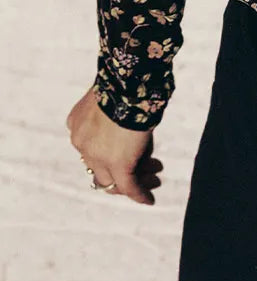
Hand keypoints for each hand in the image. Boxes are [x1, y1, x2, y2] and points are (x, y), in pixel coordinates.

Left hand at [65, 88, 161, 204]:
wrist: (129, 81)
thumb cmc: (126, 81)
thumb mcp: (113, 99)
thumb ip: (115, 116)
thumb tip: (132, 129)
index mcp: (77, 124)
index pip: (92, 150)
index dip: (111, 154)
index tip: (131, 152)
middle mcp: (81, 142)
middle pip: (100, 168)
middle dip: (122, 170)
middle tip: (147, 168)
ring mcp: (97, 155)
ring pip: (113, 180)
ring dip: (135, 181)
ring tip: (155, 180)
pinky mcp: (118, 164)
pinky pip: (128, 186)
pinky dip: (139, 194)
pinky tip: (149, 199)